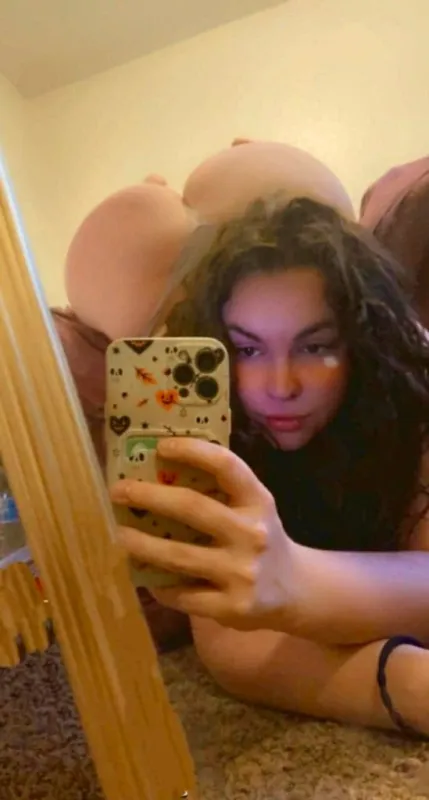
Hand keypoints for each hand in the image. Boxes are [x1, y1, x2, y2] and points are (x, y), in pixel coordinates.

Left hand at [110, 438, 300, 631]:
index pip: (227, 466)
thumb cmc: (262, 539)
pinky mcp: (230, 607)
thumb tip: (162, 469)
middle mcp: (252, 534)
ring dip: (142, 544)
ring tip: (121, 534)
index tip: (161, 446)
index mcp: (258, 502)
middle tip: (119, 491)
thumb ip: (222, 492)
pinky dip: (158, 583)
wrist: (296, 591)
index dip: (193, 451)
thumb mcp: (254, 509)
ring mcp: (241, 573)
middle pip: (192, 508)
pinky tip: (144, 572)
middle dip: (149, 497)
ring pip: (179, 555)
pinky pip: (181, 594)